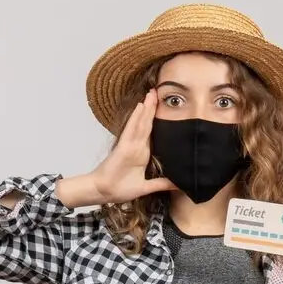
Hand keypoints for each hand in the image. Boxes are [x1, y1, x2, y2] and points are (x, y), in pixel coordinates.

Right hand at [56, 91, 175, 207]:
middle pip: (146, 123)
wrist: (103, 192)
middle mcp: (137, 146)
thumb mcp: (146, 187)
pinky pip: (131, 131)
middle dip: (152, 107)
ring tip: (151, 93)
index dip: (157, 118)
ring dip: (146, 108)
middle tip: (158, 91)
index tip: (164, 107)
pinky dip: (135, 118)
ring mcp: (130, 146)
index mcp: (142, 153)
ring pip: (140, 123)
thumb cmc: (120, 189)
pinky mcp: (123, 148)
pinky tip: (140, 107)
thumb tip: (178, 184)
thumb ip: (161, 184)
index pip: (152, 132)